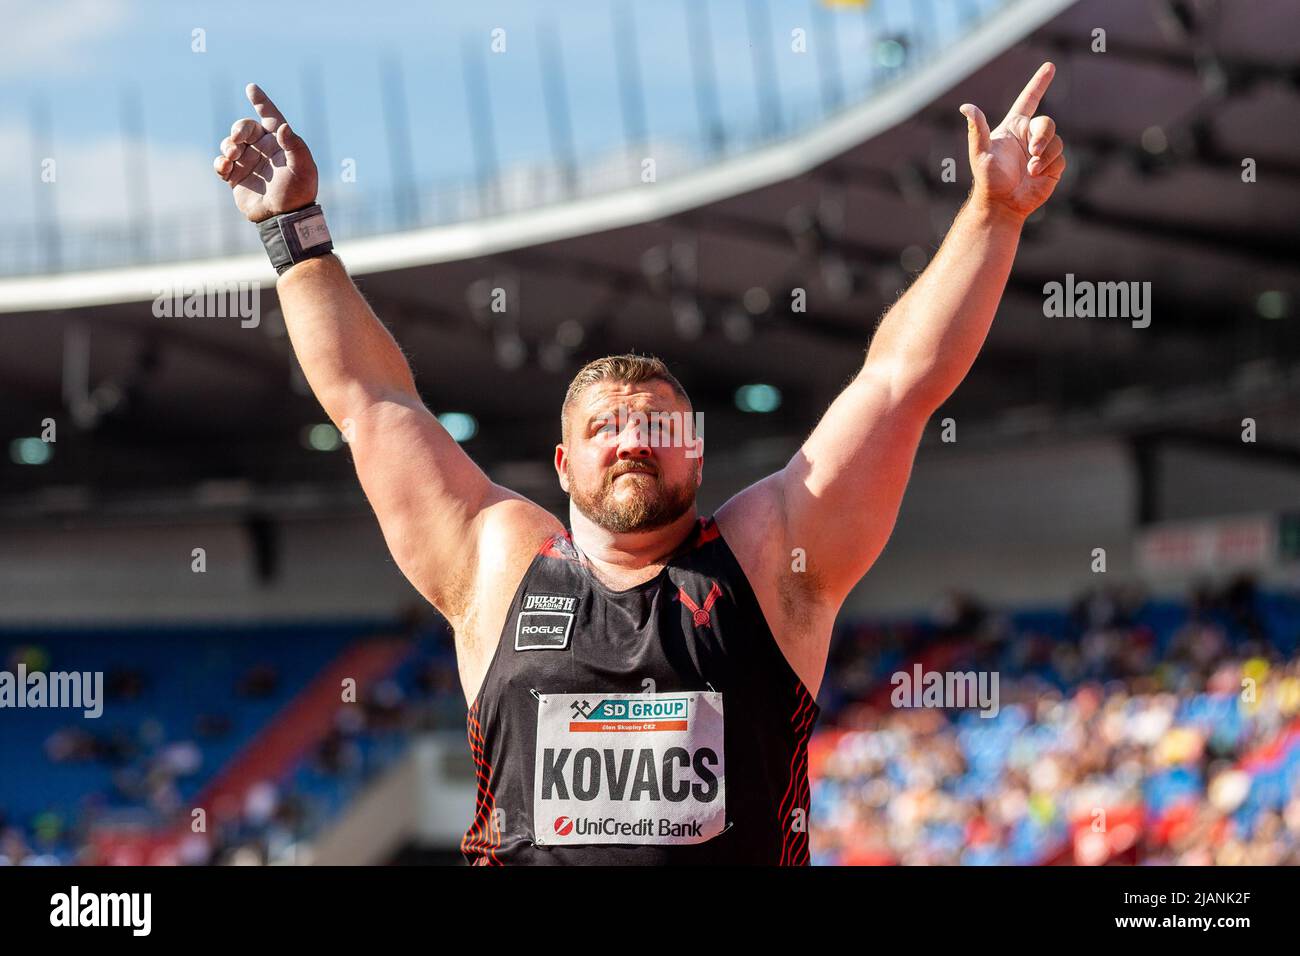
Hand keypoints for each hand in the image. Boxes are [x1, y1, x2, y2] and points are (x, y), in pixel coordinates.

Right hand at [213, 84, 317, 222]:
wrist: (283, 218)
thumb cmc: (298, 193)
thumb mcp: (303, 169)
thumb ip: (295, 146)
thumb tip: (282, 127)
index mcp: (280, 143)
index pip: (270, 116)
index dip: (261, 102)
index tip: (251, 88)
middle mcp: (263, 149)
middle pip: (244, 128)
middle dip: (238, 129)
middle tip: (237, 140)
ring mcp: (248, 162)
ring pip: (230, 143)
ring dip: (228, 146)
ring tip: (232, 157)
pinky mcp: (236, 176)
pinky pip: (222, 163)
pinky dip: (220, 163)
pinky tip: (225, 169)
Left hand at [960, 62, 1064, 221]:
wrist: (1002, 204)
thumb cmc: (988, 179)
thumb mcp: (980, 153)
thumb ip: (977, 130)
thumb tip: (966, 107)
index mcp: (1013, 128)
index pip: (1029, 100)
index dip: (1039, 83)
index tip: (1050, 66)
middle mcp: (1028, 136)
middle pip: (1046, 122)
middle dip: (1042, 135)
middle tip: (1032, 150)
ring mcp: (1042, 151)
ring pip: (1056, 140)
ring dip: (1044, 154)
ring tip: (1030, 169)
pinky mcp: (1052, 166)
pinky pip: (1060, 157)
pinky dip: (1048, 164)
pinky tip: (1035, 175)